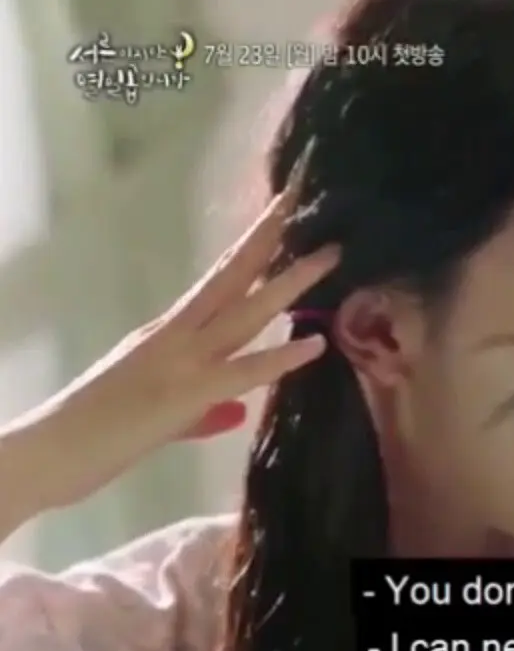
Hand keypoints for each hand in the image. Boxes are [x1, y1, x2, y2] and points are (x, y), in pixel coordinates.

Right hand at [10, 181, 338, 512]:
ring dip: (290, 283)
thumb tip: (236, 408)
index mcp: (167, 332)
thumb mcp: (159, 414)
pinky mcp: (187, 392)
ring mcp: (183, 359)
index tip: (279, 217)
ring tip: (329, 256)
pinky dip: (282, 357)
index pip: (219, 282)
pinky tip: (315, 344)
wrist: (47, 451)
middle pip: (232, 277)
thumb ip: (201, 409)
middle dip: (269, 240)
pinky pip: (244, 370)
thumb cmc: (94, 435)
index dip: (251, 250)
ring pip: (246, 311)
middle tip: (300, 200)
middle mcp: (176, 334)